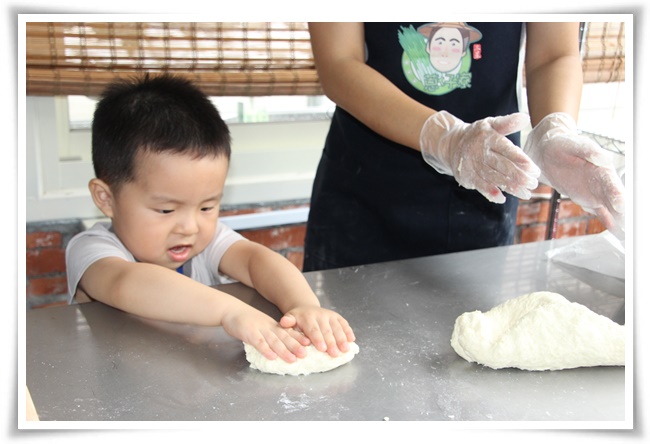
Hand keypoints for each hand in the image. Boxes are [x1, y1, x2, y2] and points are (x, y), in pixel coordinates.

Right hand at [221, 304, 309, 362]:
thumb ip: (270, 334)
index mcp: (272, 326)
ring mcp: (259, 330)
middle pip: (284, 337)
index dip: (298, 338)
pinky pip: (258, 343)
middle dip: (295, 346)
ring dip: (284, 351)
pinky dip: (265, 350)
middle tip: (305, 354)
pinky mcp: (249, 333)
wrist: (231, 310)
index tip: (309, 343)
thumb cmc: (246, 320)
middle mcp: (268, 327)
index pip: (287, 332)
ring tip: (293, 359)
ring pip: (274, 341)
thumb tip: (279, 347)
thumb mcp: (261, 325)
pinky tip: (272, 357)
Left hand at [280, 306, 355, 356]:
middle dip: (332, 342)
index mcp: (307, 317)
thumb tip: (283, 322)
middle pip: (327, 330)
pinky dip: (348, 332)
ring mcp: (330, 315)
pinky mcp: (337, 317)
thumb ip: (287, 322)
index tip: (322, 349)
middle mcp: (320, 315)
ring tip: (345, 349)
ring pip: (337, 327)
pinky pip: (344, 324)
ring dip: (342, 339)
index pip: (313, 329)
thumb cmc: (297, 319)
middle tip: (334, 354)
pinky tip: (351, 340)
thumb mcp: (289, 319)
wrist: (306, 308)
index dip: (318, 339)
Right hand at [420, 111, 539, 202]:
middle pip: (502, 166)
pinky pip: (480, 186)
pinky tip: (502, 198)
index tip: (535, 170)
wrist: (451, 145)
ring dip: (510, 187)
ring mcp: (472, 166)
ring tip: (526, 194)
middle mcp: (480, 152)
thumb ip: (508, 123)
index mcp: (488, 138)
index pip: (507, 150)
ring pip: (494, 178)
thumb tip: (525, 118)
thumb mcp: (491, 124)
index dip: (521, 160)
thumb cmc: (478, 135)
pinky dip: (491, 193)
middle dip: (519, 176)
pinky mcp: (467, 177)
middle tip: (534, 184)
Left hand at [524, 113, 624, 238]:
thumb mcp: (571, 144)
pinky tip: (619, 233)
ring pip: (612, 209)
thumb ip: (587, 151)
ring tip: (629, 236)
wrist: (549, 153)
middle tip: (632, 227)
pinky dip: (610, 222)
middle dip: (625, 213)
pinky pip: (601, 213)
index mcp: (601, 168)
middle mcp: (603, 182)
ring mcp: (597, 193)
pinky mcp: (589, 200)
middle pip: (617, 199)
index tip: (620, 206)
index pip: (611, 183)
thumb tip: (602, 158)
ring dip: (621, 221)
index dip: (616, 194)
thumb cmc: (562, 145)